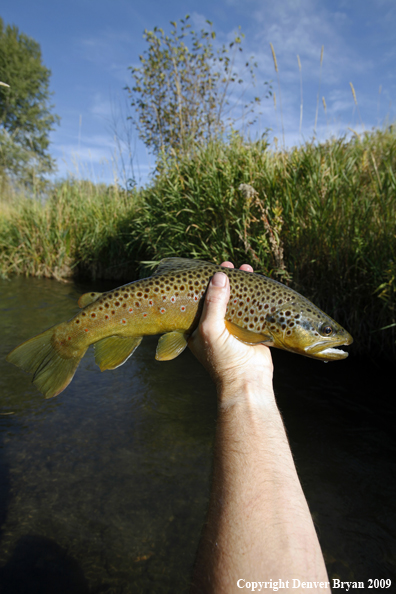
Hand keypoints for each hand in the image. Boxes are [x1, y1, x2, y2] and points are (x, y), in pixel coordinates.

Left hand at [188, 262, 273, 407]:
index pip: (200, 299)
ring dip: (242, 285)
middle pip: (219, 297)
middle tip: (230, 266)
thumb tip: (219, 276)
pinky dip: (255, 296)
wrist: (247, 381)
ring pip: (237, 300)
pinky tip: (259, 284)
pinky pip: (252, 308)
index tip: (211, 268)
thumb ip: (213, 303)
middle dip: (225, 280)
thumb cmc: (222, 359)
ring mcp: (234, 327)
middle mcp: (215, 326)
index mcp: (198, 328)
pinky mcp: (251, 329)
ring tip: (247, 268)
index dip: (205, 283)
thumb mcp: (210, 329)